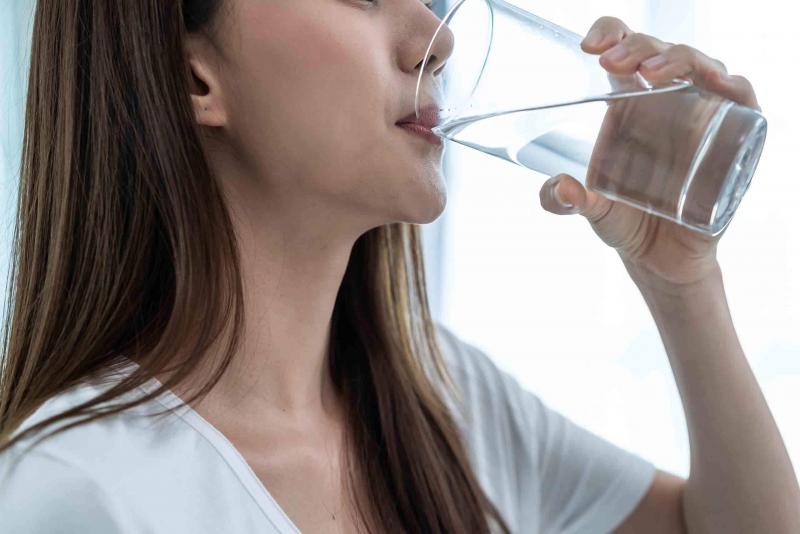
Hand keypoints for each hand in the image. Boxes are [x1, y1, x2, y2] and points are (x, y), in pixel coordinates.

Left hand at [538, 17, 759, 288]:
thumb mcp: (591, 210)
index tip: (589, 46)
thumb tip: (559, 188)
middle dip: (637, 46)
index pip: (626, 50)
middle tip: (610, 62)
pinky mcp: (732, 139)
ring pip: (701, 66)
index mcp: (630, 106)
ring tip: (650, 73)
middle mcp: (667, 103)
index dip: (612, 32)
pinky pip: (742, 100)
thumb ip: (565, 200)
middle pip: (660, 53)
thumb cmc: (627, 222)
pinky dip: (733, 86)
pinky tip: (716, 85)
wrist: (661, 261)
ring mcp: (702, 117)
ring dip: (679, 59)